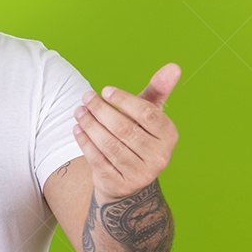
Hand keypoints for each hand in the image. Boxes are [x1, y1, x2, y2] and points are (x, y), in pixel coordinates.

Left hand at [72, 62, 179, 201]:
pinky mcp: (121, 184)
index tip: (104, 90)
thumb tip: (174, 66)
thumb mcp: (148, 114)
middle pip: (125, 129)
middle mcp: (160, 157)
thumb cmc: (138, 135)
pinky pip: (98, 160)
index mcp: (169, 136)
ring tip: (79, 111)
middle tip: (86, 97)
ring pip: (110, 145)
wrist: (128, 177)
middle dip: (101, 110)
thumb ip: (158, 90)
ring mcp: (141, 174)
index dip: (124, 100)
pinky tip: (77, 128)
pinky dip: (85, 142)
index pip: (147, 114)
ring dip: (90, 125)